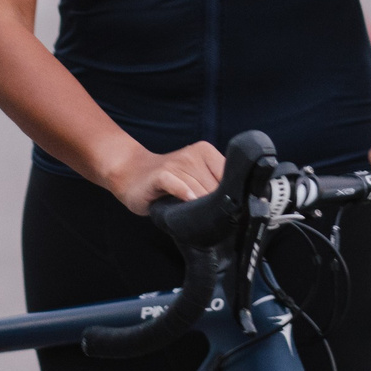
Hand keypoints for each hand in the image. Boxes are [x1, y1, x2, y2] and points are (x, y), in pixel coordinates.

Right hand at [105, 141, 223, 215]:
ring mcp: (176, 164)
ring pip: (199, 190)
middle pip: (215, 187)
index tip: (228, 209)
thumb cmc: (169, 181)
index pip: (229, 176)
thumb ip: (213, 186)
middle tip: (208, 217)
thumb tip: (239, 204)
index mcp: (205, 152)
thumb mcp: (194, 178)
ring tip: (194, 216)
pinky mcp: (161, 175)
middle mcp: (192, 155)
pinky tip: (188, 203)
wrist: (131, 174)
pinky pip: (178, 185)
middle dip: (213, 205)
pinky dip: (184, 194)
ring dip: (199, 207)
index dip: (229, 196)